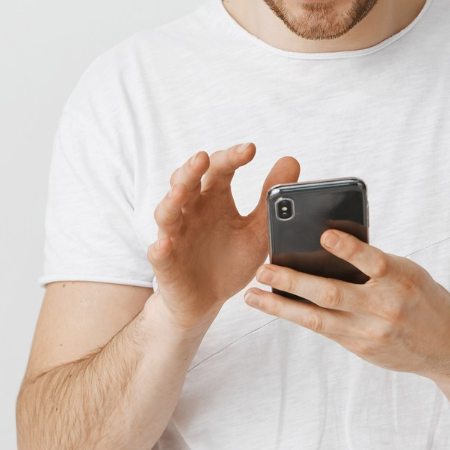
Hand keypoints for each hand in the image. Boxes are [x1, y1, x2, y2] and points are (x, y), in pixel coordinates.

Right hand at [146, 143, 299, 333]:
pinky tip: (164, 244)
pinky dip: (160, 247)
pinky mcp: (166, 262)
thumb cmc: (229, 260)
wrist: (207, 300)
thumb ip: (270, 200)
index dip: (232, 157)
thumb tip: (291, 160)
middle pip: (186, 182)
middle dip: (192, 169)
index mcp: (213, 199)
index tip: (251, 149)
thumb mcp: (257, 231)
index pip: (220, 169)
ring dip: (171, 200)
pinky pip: (159, 253)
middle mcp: (191, 211)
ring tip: (180, 191)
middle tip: (203, 158)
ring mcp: (175, 235)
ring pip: (167, 212)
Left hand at [245, 230, 449, 379]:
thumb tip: (327, 248)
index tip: (323, 236)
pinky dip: (300, 317)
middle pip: (333, 293)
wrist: (449, 347)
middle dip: (293, 282)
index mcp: (402, 279)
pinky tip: (278, 308)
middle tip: (262, 270)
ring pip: (318, 319)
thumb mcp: (409, 272)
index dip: (349, 248)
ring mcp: (372, 332)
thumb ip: (374, 264)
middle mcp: (386, 307)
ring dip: (282, 307)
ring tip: (254, 296)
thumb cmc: (425, 298)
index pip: (373, 261)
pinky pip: (325, 330)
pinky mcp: (362, 349)